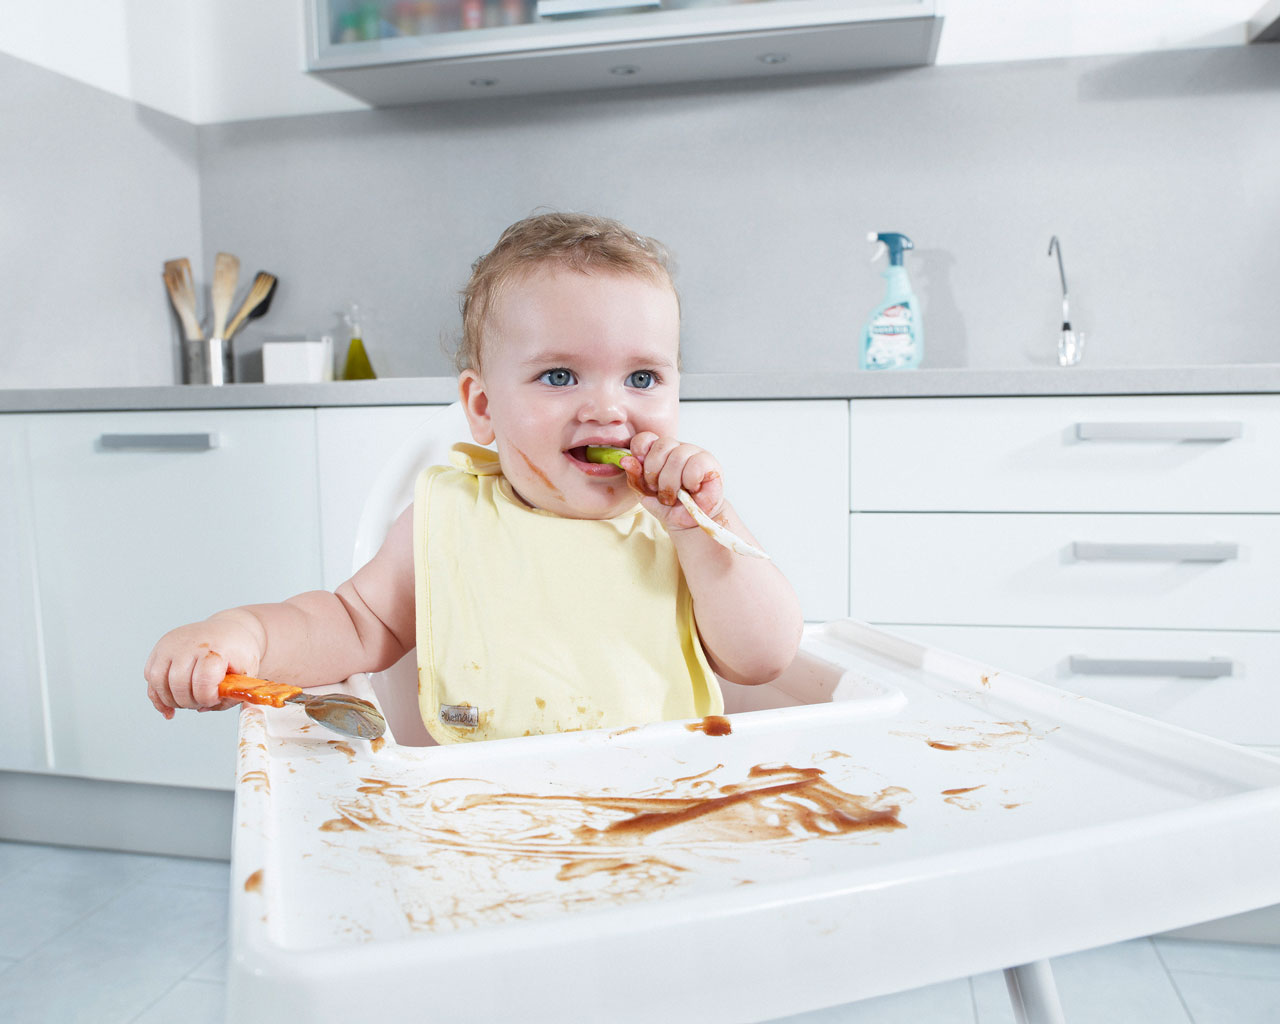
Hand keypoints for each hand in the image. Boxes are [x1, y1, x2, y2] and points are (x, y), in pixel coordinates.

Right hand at [143, 614, 261, 717]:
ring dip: (170, 700)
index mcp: (215, 648)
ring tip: (186, 703)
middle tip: (202, 702)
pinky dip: (157, 695)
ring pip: (158, 681)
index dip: (208, 698)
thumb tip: (202, 708)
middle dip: (189, 702)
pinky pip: (150, 677)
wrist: (230, 630)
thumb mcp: (246, 675)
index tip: (216, 697)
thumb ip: (228, 697)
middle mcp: (190, 644)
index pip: (203, 681)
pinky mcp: (160, 648)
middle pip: (177, 684)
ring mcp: (172, 644)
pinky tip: (170, 706)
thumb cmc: (239, 654)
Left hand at [623, 432, 724, 531]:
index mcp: (660, 451)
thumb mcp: (645, 493)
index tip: (641, 470)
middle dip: (655, 473)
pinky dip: (689, 482)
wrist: (688, 522)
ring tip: (674, 496)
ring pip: (677, 457)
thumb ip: (635, 476)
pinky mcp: (709, 462)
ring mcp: (694, 453)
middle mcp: (677, 448)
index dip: (640, 451)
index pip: (646, 438)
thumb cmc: (669, 505)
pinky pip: (694, 465)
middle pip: (661, 446)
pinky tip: (692, 489)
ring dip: (671, 483)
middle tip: (658, 490)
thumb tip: (625, 460)